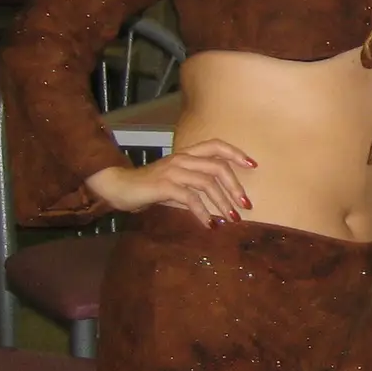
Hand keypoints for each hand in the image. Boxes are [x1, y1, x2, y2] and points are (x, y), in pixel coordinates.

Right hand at [86, 140, 255, 224]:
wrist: (118, 187)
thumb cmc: (150, 187)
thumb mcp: (176, 183)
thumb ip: (196, 188)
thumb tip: (220, 204)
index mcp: (187, 155)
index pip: (216, 146)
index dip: (236, 153)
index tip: (253, 165)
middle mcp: (182, 159)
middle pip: (218, 167)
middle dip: (235, 186)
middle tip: (245, 204)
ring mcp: (173, 171)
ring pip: (207, 183)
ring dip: (223, 202)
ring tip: (232, 218)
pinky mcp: (164, 186)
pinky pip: (190, 198)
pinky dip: (203, 212)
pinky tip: (209, 224)